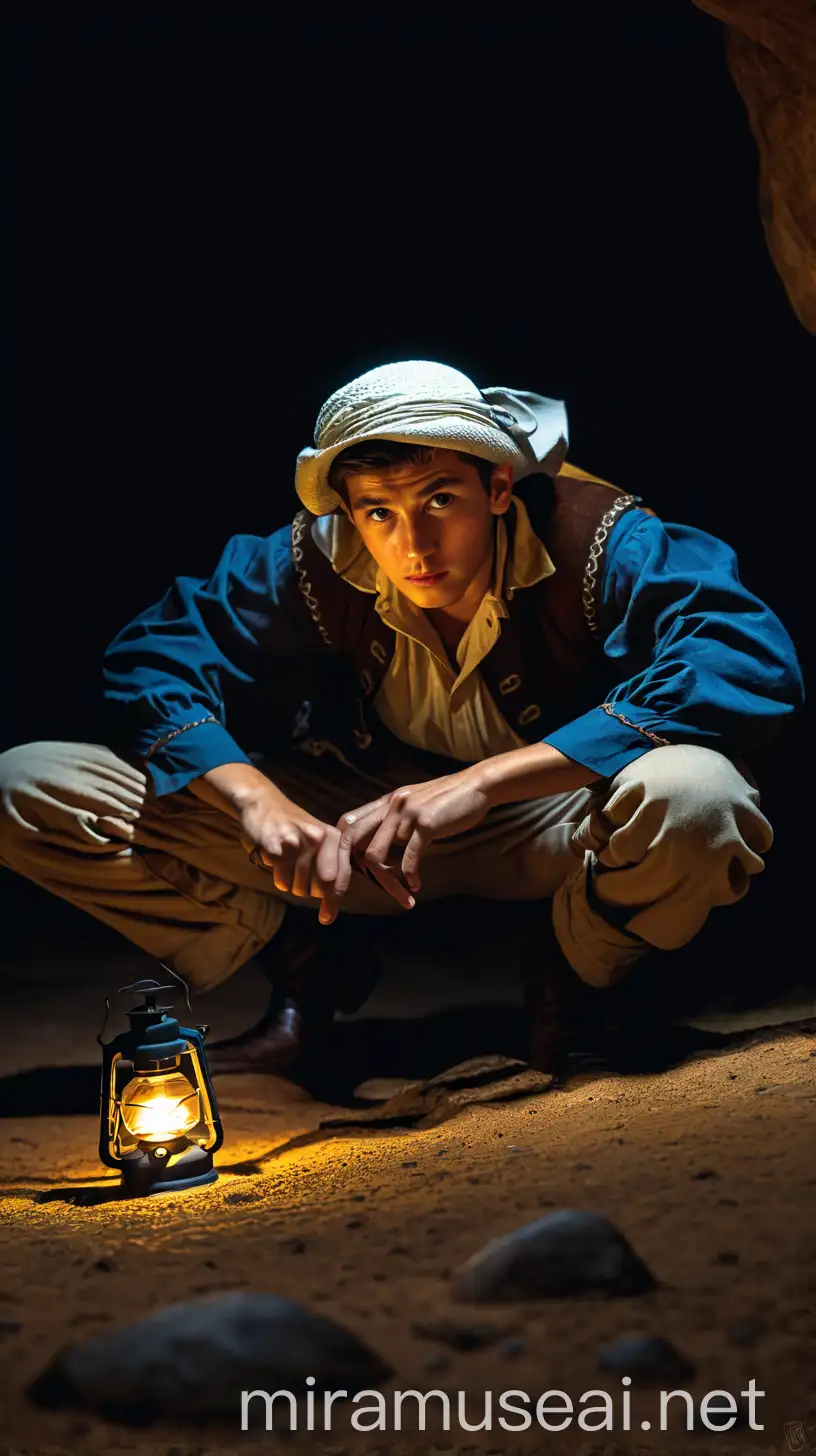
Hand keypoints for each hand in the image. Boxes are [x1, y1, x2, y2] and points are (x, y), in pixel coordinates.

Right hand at [238, 789, 342, 924]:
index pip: (339, 878)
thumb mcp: (318, 838)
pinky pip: (279, 880)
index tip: (326, 918)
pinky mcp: (276, 848)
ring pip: (297, 887)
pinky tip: (272, 857)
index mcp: (334, 837)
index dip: (333, 902)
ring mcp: (297, 843)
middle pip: (319, 888)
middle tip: (296, 875)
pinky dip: (275, 875)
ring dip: (288, 882)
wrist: (262, 803)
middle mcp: (319, 839)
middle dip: (306, 890)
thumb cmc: (292, 827)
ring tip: (283, 862)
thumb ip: (329, 864)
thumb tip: (331, 901)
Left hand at [321, 767, 491, 922]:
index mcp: (385, 802)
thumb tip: (380, 849)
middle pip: (349, 842)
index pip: (346, 827)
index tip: (344, 879)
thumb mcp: (413, 805)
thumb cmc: (448, 801)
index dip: (340, 854)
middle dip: (342, 875)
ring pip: (374, 855)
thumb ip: (395, 822)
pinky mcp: (425, 823)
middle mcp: (389, 805)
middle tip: (345, 899)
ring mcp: (405, 814)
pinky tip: (416, 885)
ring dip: (383, 883)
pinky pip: (407, 857)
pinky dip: (409, 876)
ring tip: (399, 896)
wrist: (477, 785)